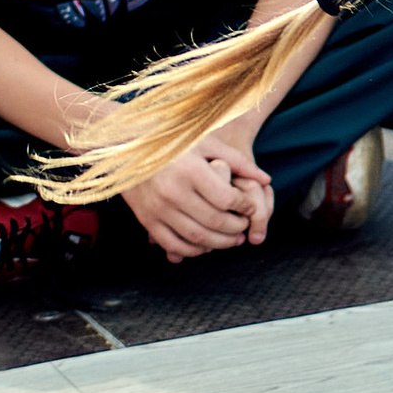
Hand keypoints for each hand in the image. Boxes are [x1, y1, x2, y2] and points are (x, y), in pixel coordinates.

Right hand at [122, 134, 273, 261]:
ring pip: (196, 237)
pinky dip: (192, 250)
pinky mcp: (147, 219)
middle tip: (245, 227)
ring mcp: (158, 208)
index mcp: (190, 170)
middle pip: (215, 221)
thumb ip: (238, 161)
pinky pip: (173, 243)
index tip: (250, 207)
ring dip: (220, 243)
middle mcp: (173, 191)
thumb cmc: (173, 142)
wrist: (126, 146)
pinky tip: (206, 246)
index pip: (227, 199)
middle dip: (236, 228)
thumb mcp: (205, 143)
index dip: (245, 207)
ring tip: (233, 239)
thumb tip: (266, 179)